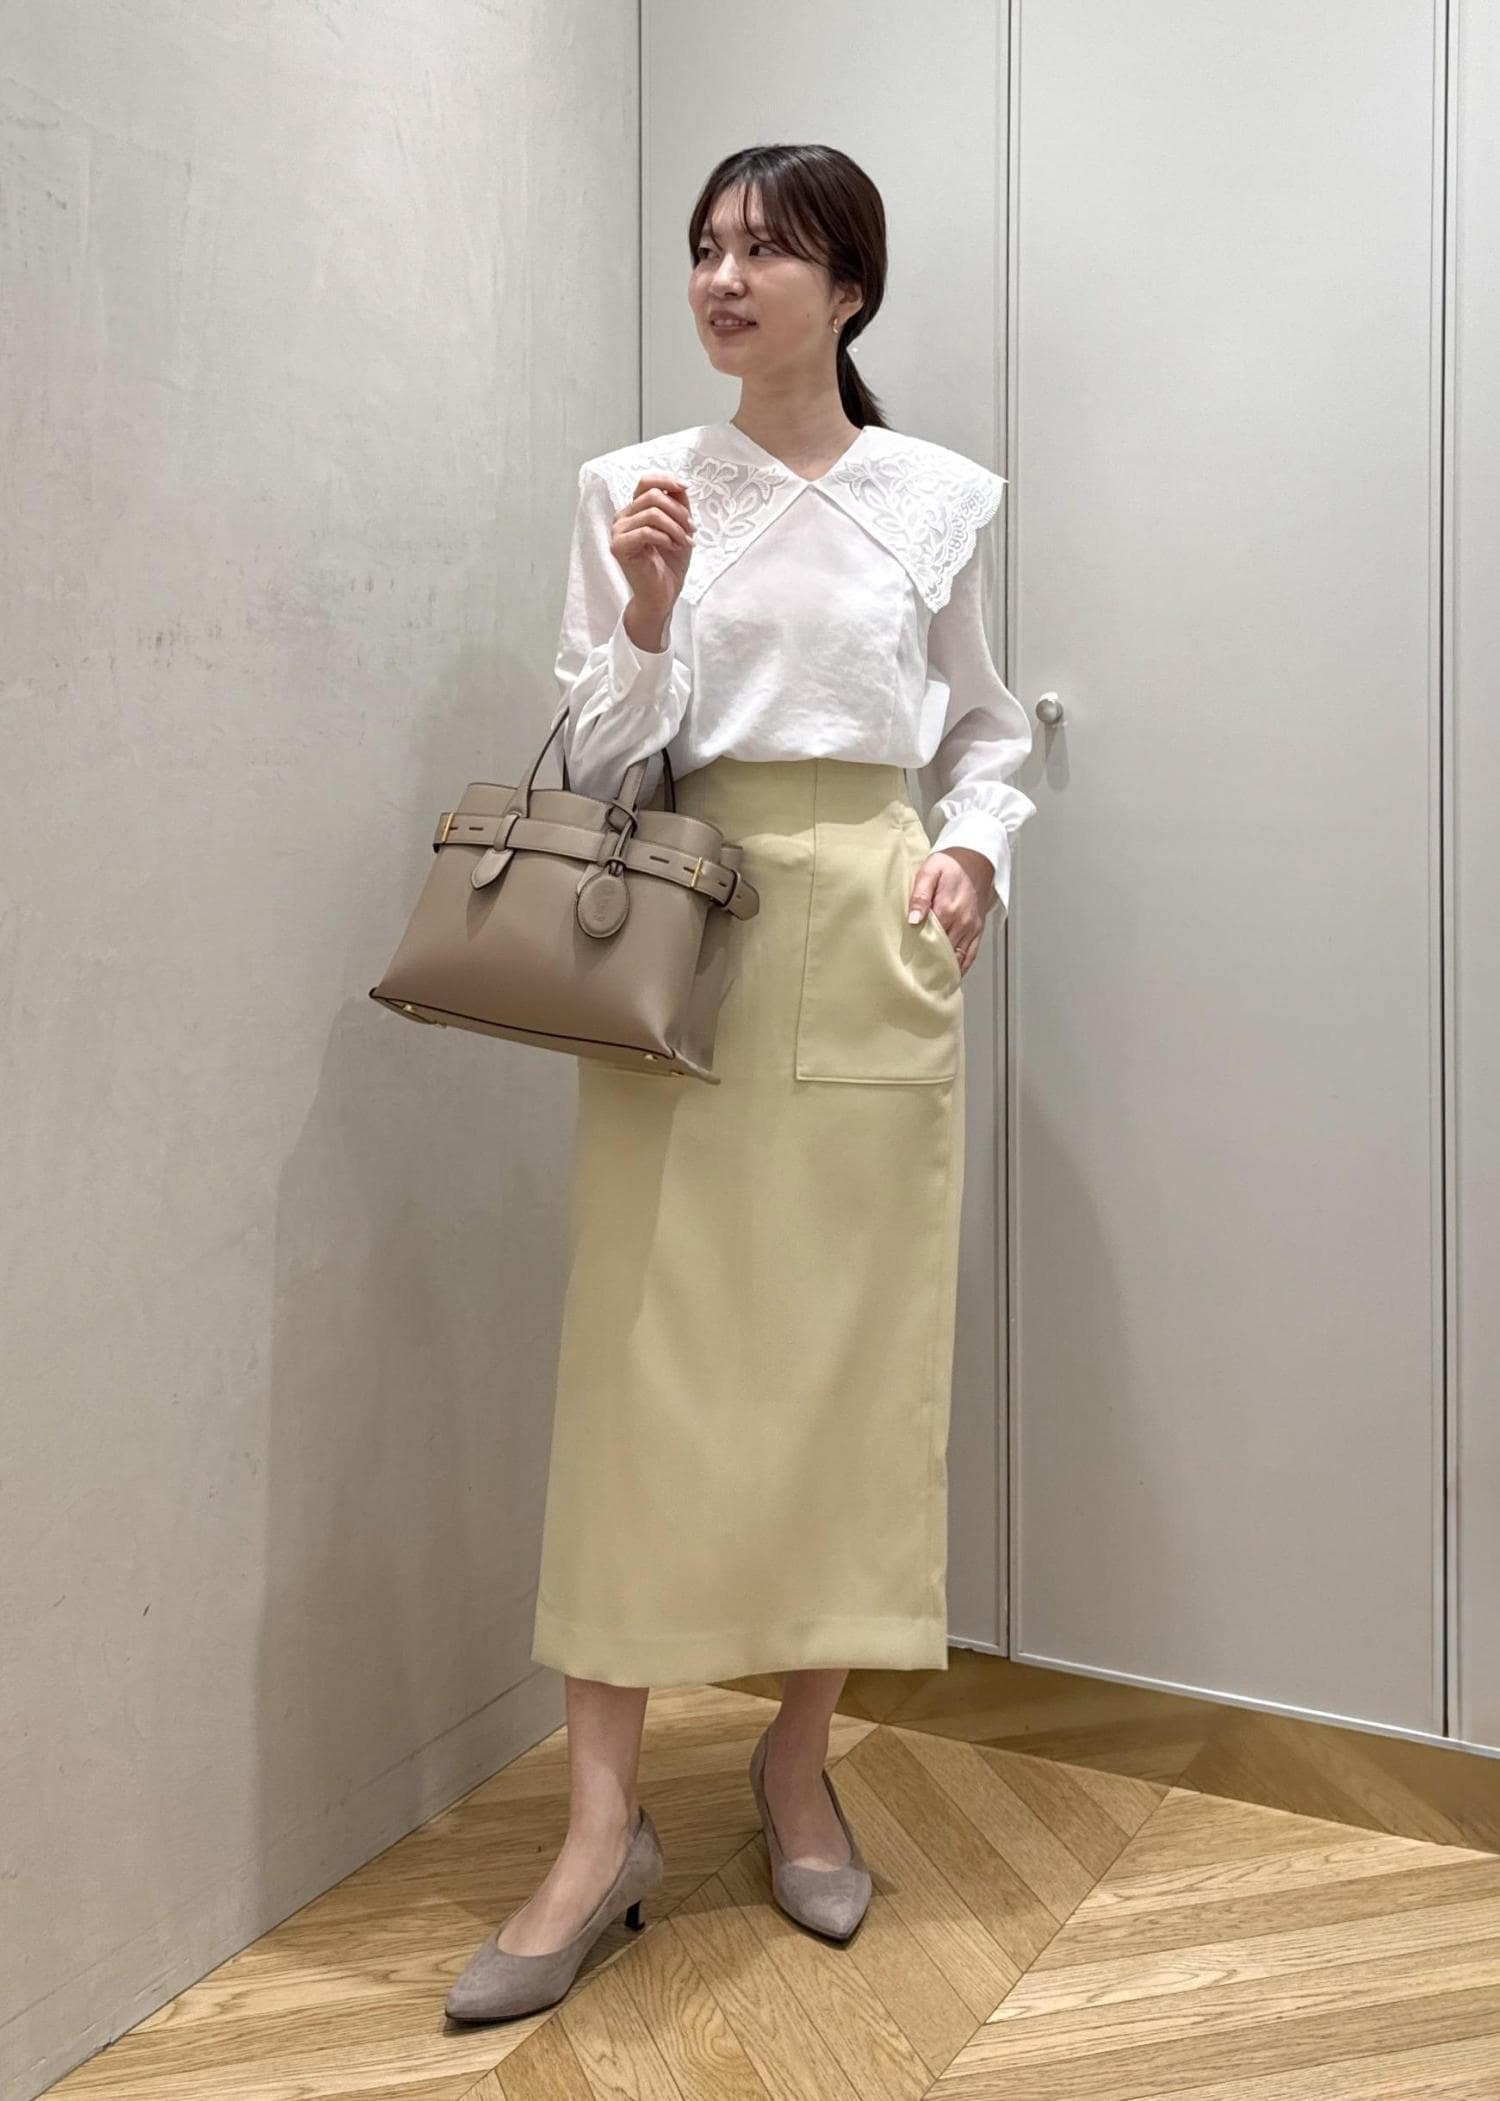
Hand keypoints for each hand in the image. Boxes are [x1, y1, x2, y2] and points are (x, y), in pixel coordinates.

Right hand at [612, 473, 694, 644]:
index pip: (645, 482)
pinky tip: (673, 547)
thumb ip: (678, 505)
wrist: (663, 594)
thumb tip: (680, 485)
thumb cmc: (670, 563)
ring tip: (686, 542)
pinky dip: (665, 538)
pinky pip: (646, 531)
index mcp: (635, 510)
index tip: (686, 488)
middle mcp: (623, 517)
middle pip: (652, 496)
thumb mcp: (680, 527)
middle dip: (678, 512)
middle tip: (691, 529)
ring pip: (651, 514)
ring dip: (675, 527)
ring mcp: (618, 532)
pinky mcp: (619, 547)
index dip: (666, 480)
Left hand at [907, 848, 994, 976]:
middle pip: (943, 952)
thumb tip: (913, 920)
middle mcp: (962, 922)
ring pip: (958, 958)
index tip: (905, 966)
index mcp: (947, 909)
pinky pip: (970, 955)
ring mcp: (971, 928)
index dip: (917, 954)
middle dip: (929, 966)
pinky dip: (961, 968)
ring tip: (929, 986)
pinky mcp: (978, 930)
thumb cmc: (950, 864)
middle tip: (913, 982)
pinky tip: (950, 977)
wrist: (976, 859)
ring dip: (945, 971)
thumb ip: (920, 895)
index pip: (929, 939)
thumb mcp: (929, 872)